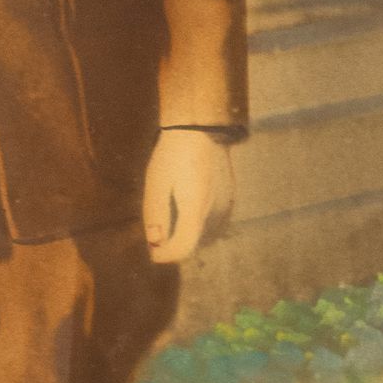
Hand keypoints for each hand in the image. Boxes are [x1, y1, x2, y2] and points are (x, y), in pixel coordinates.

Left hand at [142, 128, 235, 264]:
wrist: (200, 127)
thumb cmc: (173, 154)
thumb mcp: (156, 183)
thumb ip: (155, 215)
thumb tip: (154, 243)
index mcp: (195, 207)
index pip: (184, 247)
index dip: (166, 255)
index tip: (152, 253)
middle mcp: (215, 210)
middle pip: (195, 243)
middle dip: (175, 246)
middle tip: (157, 238)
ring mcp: (226, 204)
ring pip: (207, 235)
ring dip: (188, 237)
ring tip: (170, 225)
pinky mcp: (230, 197)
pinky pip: (215, 223)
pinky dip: (200, 227)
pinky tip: (187, 214)